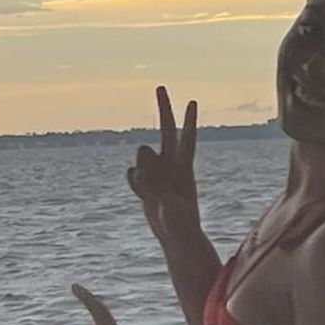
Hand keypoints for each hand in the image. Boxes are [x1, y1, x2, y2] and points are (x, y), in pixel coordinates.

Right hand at [128, 86, 199, 237]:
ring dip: (143, 167)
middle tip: (161, 86)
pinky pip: (132, 175)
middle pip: (167, 129)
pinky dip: (134, 184)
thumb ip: (154, 185)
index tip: (192, 101)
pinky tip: (144, 196)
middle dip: (164, 108)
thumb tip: (138, 166)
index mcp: (185, 168)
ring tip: (152, 189)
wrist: (176, 238)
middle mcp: (172, 164)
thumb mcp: (170, 206)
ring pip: (143, 155)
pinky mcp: (146, 181)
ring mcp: (158, 171)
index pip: (187, 139)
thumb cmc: (181, 225)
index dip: (189, 121)